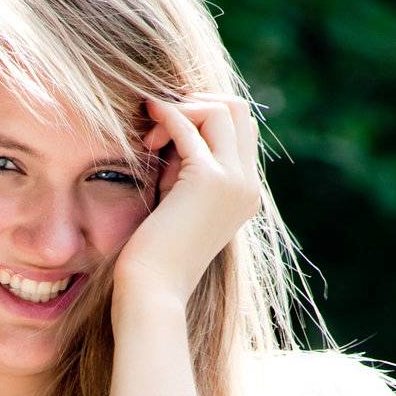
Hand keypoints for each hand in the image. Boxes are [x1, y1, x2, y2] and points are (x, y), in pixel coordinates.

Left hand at [112, 91, 262, 308]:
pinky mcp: (209, 179)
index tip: (167, 133)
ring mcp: (233, 181)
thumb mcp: (178, 202)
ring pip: (221, 109)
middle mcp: (247, 186)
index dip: (205, 117)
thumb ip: (185, 167)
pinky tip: (148, 114)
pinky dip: (169, 114)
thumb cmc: (155, 255)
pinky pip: (191, 125)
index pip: (240, 131)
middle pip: (238, 111)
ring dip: (182, 110)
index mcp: (245, 194)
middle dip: (196, 105)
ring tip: (148, 136)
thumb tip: (176, 122)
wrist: (153, 291)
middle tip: (157, 128)